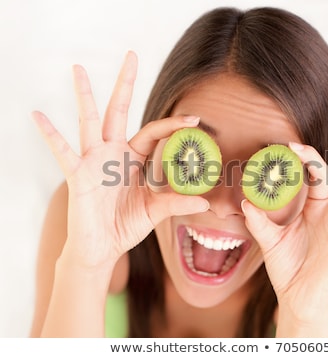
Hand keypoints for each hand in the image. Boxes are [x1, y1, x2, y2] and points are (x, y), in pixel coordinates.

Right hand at [33, 52, 208, 268]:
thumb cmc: (126, 226)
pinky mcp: (77, 174)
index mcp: (134, 158)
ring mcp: (94, 160)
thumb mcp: (155, 212)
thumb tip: (205, 204)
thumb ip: (176, 203)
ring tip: (78, 69)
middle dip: (125, 85)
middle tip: (131, 55)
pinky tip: (39, 115)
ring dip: (85, 96)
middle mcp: (114, 153)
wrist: (102, 247)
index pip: (154, 132)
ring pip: (90, 122)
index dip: (172, 125)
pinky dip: (51, 134)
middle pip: (120, 112)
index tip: (194, 121)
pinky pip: (62, 151)